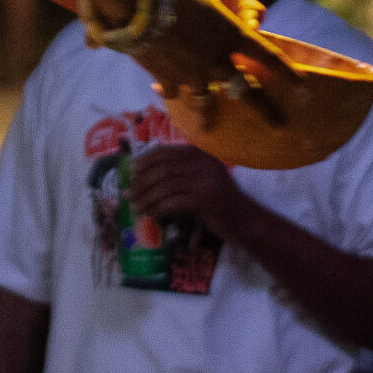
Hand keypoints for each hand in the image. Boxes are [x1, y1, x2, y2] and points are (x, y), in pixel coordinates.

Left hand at [126, 143, 250, 238]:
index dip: (145, 160)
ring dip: (146, 197)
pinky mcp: (205, 200)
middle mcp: (203, 163)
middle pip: (163, 169)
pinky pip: (174, 202)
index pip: (166, 152)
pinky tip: (150, 215)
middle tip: (128, 192)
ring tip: (135, 206)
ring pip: (166, 186)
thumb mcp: (201, 179)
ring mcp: (205, 181)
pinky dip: (158, 208)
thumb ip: (181, 172)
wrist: (244, 220)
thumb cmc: (218, 201)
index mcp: (200, 155)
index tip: (130, 169)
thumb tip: (146, 173)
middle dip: (142, 181)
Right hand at [127, 0, 298, 124]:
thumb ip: (241, 4)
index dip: (287, 71)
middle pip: (245, 91)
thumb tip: (256, 21)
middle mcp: (217, 60)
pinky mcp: (167, 78)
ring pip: (205, 102)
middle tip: (279, 125)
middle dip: (265, 110)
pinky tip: (168, 94)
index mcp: (233, 35)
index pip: (269, 57)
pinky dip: (171, 92)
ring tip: (208, 128)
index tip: (301, 85)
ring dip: (208, 116)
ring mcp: (192, 74)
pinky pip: (173, 91)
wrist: (138, 4)